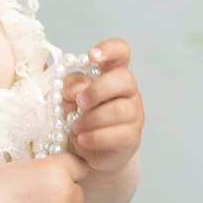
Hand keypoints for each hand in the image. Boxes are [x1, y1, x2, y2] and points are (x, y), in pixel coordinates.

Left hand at [62, 38, 143, 172]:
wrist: (85, 152)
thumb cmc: (78, 118)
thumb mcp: (68, 99)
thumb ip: (70, 87)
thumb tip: (77, 89)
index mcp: (111, 73)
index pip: (120, 51)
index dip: (109, 49)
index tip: (91, 56)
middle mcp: (127, 90)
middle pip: (124, 78)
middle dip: (98, 90)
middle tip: (79, 103)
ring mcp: (134, 114)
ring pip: (119, 110)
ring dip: (92, 118)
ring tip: (75, 127)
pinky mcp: (132, 136)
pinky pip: (118, 134)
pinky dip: (96, 137)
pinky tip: (82, 139)